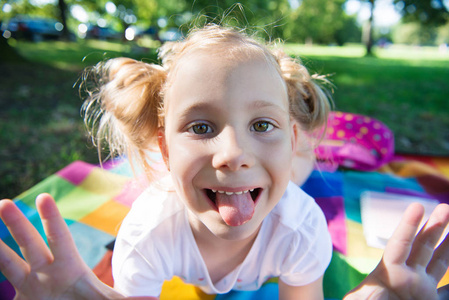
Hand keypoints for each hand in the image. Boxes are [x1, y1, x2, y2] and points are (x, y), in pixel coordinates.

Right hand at [0, 194, 127, 299]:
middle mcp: (45, 272)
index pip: (59, 237)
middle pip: (29, 244)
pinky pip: (2, 291)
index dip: (52, 219)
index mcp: (68, 267)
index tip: (44, 196)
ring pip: (8, 263)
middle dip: (16, 224)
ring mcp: (29, 286)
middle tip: (4, 203)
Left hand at [345, 202, 448, 299]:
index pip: (400, 244)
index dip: (408, 226)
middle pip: (423, 246)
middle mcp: (406, 278)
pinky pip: (448, 290)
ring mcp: (420, 290)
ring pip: (439, 262)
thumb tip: (366, 293)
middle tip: (445, 207)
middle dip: (434, 227)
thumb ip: (363, 297)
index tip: (417, 206)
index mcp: (387, 273)